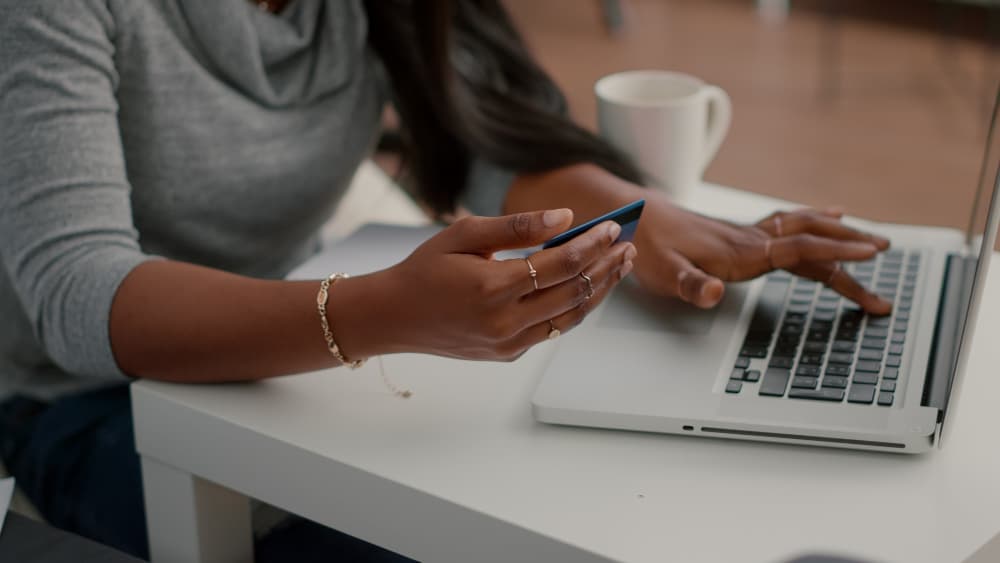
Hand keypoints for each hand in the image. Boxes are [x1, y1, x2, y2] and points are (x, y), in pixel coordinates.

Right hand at [360, 209, 635, 360]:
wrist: (395, 317)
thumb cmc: (426, 269)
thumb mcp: (463, 234)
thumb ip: (516, 226)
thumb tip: (565, 217)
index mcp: (492, 287)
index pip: (560, 264)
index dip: (592, 244)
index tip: (613, 227)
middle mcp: (504, 321)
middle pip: (575, 292)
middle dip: (606, 267)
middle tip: (627, 245)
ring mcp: (508, 343)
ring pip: (571, 316)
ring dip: (600, 290)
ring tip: (619, 266)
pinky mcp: (508, 353)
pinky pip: (553, 329)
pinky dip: (575, 307)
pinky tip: (588, 286)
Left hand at [631, 193, 892, 313]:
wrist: (633, 217)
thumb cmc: (648, 248)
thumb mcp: (663, 274)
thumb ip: (688, 286)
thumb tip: (712, 293)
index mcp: (742, 252)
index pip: (800, 249)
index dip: (837, 251)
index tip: (871, 256)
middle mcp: (752, 239)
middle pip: (812, 240)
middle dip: (851, 249)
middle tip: (887, 256)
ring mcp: (748, 234)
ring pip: (805, 229)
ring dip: (840, 233)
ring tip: (874, 241)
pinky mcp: (741, 234)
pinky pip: (789, 225)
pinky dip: (816, 221)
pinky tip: (832, 215)